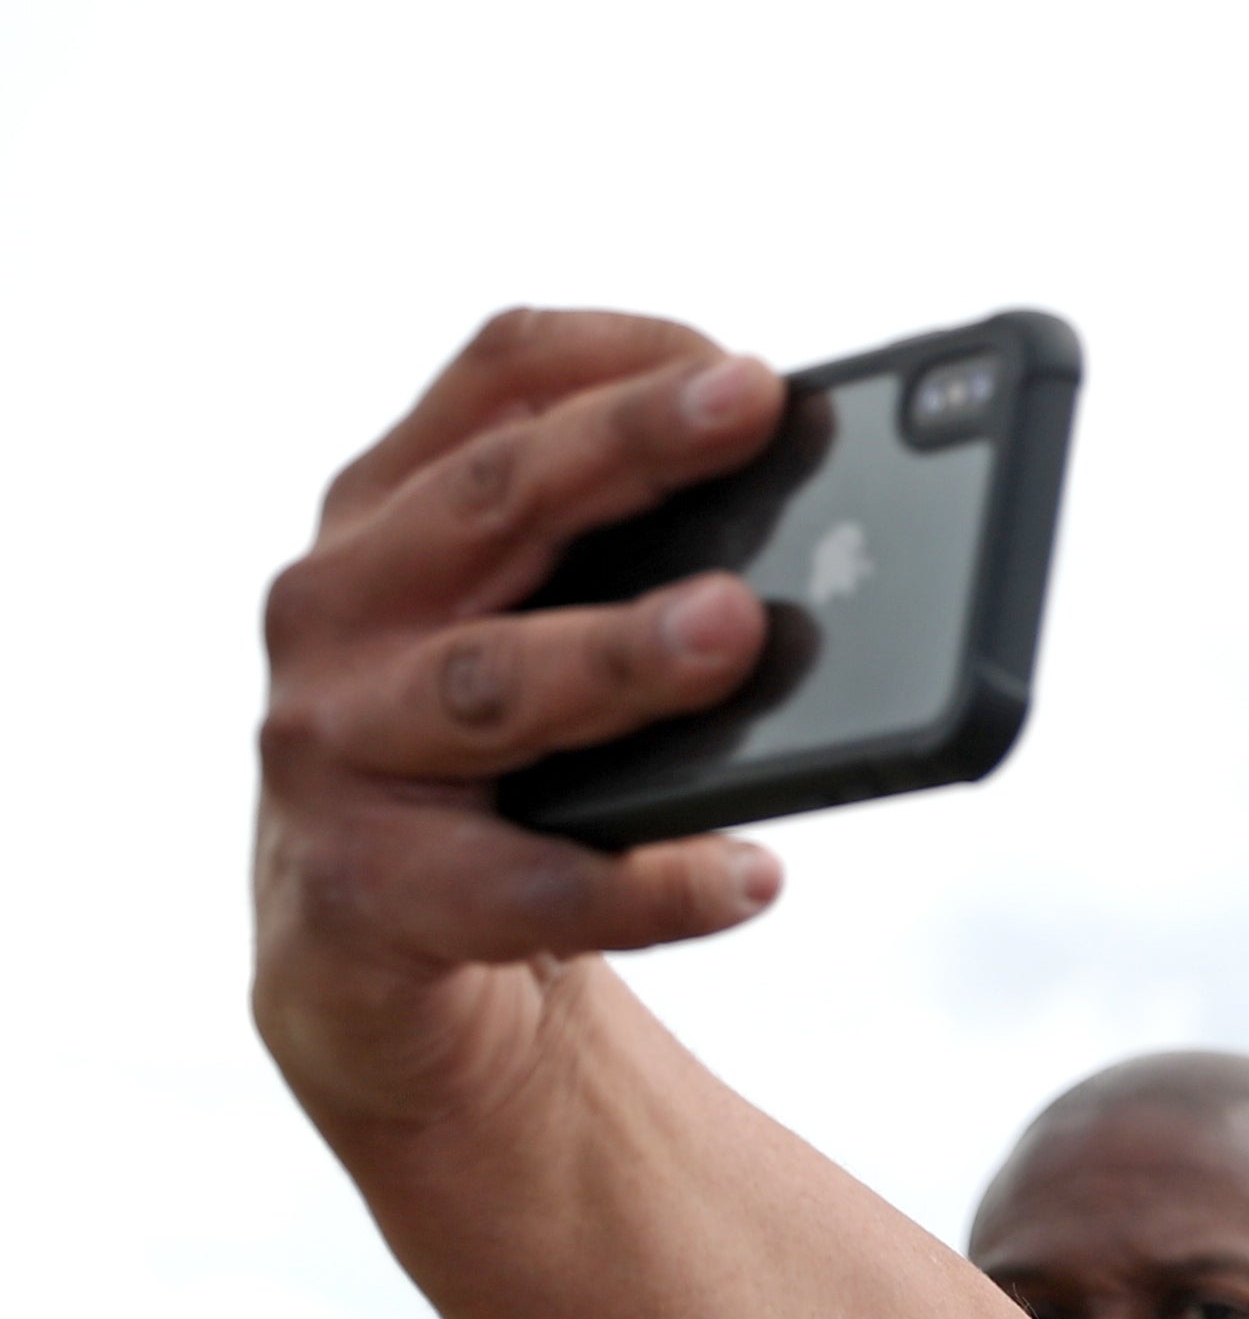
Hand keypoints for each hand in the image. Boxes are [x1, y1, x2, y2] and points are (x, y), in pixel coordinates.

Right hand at [252, 311, 795, 1137]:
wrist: (371, 966)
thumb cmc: (498, 770)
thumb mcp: (543, 636)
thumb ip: (637, 573)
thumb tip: (846, 547)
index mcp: (390, 512)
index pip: (496, 378)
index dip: (620, 352)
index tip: (747, 361)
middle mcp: (339, 606)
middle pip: (492, 500)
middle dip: (628, 447)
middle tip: (753, 407)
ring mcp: (333, 746)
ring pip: (492, 685)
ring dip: (620, 651)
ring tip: (738, 625)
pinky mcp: (365, 892)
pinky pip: (524, 884)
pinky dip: (646, 882)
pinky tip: (750, 877)